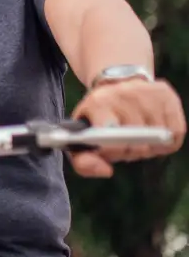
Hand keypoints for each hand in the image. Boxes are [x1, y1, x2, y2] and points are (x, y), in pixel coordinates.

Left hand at [70, 78, 185, 177]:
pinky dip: (167, 141)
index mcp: (98, 103)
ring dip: (150, 147)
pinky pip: (176, 132)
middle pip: (138, 141)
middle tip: (125, 146)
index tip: (110, 152)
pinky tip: (154, 134)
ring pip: (159, 138)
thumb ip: (83, 162)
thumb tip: (106, 171)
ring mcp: (146, 92)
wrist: (115, 84)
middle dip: (131, 152)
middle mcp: (123, 94)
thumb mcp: (81, 137)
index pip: (109, 134)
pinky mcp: (166, 94)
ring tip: (138, 138)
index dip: (113, 151)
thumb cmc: (97, 118)